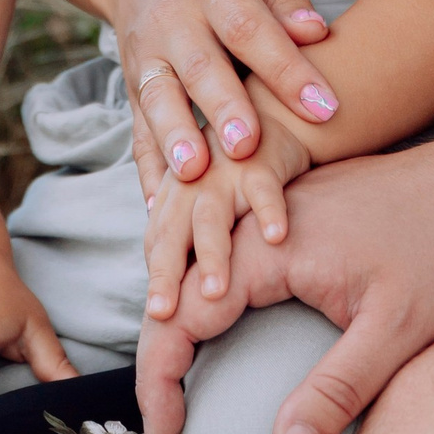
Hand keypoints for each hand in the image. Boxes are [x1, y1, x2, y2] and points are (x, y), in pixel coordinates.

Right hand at [108, 0, 337, 195]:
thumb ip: (286, 0)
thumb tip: (317, 33)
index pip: (251, 29)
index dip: (286, 70)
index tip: (324, 108)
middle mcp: (172, 18)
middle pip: (199, 67)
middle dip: (223, 109)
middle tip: (247, 146)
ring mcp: (145, 55)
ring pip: (158, 99)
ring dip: (175, 139)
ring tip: (194, 174)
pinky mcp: (131, 88)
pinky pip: (136, 130)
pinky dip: (147, 169)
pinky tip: (162, 204)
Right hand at [137, 135, 433, 433]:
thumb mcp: (399, 330)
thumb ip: (339, 389)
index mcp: (269, 246)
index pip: (181, 313)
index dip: (161, 381)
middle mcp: (256, 221)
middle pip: (175, 292)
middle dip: (159, 363)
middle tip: (164, 432)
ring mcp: (269, 214)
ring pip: (196, 272)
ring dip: (175, 332)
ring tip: (176, 396)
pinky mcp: (287, 217)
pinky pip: (225, 261)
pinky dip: (204, 305)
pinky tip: (213, 344)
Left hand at [143, 107, 308, 318]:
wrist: (269, 119)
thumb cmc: (230, 173)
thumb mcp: (200, 202)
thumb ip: (182, 238)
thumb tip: (166, 291)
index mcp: (172, 196)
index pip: (158, 240)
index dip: (156, 274)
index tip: (157, 314)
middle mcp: (190, 183)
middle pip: (172, 231)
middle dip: (167, 270)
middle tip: (163, 311)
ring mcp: (223, 171)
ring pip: (211, 215)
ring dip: (211, 253)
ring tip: (214, 292)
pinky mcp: (260, 160)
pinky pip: (265, 188)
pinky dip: (270, 211)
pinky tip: (276, 238)